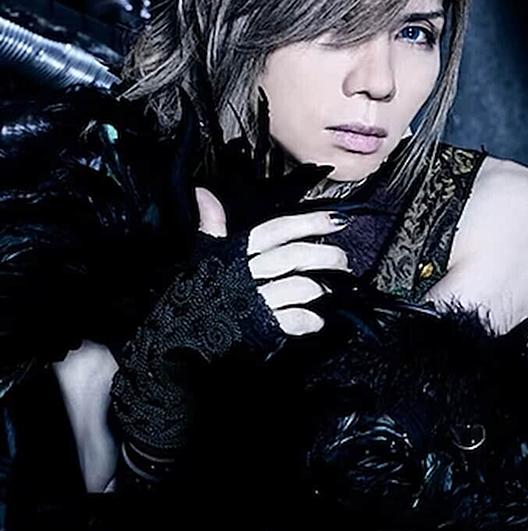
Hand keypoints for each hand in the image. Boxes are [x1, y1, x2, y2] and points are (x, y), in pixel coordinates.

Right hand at [195, 187, 350, 336]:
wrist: (181, 338)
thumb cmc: (198, 295)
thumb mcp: (204, 257)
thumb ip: (211, 225)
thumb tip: (204, 192)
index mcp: (236, 253)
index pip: (276, 230)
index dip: (309, 222)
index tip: (336, 219)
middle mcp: (248, 273)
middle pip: (294, 256)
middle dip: (325, 256)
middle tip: (342, 260)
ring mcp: (256, 300)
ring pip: (299, 286)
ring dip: (321, 288)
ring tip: (333, 290)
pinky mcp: (261, 326)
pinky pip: (294, 319)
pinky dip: (310, 320)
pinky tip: (317, 321)